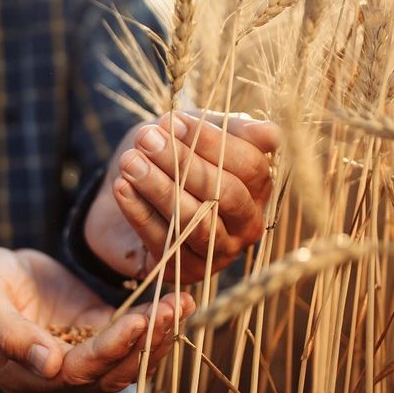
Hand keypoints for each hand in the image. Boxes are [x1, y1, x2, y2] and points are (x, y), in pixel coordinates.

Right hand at [0, 247, 193, 392]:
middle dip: (144, 342)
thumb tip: (46, 365)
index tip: (136, 322)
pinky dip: (152, 322)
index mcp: (25, 376)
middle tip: (172, 310)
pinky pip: (128, 334)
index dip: (108, 349)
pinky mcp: (93, 330)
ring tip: (180, 304)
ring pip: (125, 358)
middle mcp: (56, 375)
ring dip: (156, 335)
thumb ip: (9, 333)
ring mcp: (77, 353)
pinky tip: (174, 301)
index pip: (76, 372)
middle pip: (110, 371)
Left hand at [84, 111, 280, 283]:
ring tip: (129, 161)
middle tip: (145, 139)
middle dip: (184, 163)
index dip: (211, 142)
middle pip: (226, 194)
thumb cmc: (169, 158)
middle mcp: (248, 224)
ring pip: (197, 221)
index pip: (250, 165)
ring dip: (160, 188)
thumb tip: (271, 135)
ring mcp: (221, 252)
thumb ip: (232, 130)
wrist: (123, 193)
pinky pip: (166, 242)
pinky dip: (140, 212)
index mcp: (259, 188)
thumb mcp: (197, 135)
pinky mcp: (188, 272)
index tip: (171, 121)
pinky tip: (122, 187)